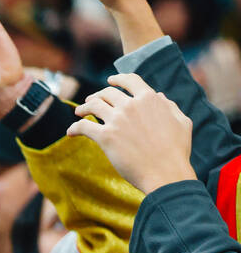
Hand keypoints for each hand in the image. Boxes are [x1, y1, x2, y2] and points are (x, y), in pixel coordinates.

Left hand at [67, 73, 195, 193]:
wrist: (166, 173)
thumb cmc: (176, 151)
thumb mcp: (182, 122)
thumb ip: (169, 106)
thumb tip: (159, 96)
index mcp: (150, 99)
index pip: (130, 80)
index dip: (118, 79)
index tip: (110, 81)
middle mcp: (131, 105)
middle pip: (107, 93)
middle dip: (97, 95)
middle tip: (90, 101)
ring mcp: (117, 120)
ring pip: (92, 106)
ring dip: (83, 107)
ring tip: (78, 112)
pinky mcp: (106, 137)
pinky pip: (83, 127)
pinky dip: (74, 128)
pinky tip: (70, 132)